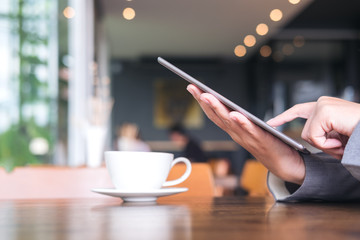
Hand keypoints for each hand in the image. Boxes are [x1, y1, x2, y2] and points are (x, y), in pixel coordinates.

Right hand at [187, 84, 304, 184]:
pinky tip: (235, 114)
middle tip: (193, 88)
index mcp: (234, 130)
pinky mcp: (261, 141)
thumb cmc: (270, 146)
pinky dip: (241, 123)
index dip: (202, 101)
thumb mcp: (252, 130)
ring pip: (228, 121)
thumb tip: (232, 107)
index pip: (215, 113)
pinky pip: (249, 131)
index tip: (192, 87)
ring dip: (217, 108)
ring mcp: (247, 138)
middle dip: (204, 101)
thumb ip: (243, 121)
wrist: (287, 166)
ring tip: (207, 96)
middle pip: (217, 115)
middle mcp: (237, 134)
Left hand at [267, 96, 359, 158]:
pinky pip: (315, 137)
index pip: (299, 110)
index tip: (270, 123)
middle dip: (321, 143)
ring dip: (327, 145)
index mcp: (325, 107)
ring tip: (343, 141)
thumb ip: (323, 133)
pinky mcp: (324, 113)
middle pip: (305, 131)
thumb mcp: (339, 134)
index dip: (284, 116)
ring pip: (309, 136)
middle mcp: (322, 103)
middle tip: (340, 143)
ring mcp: (322, 106)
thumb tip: (311, 139)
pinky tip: (341, 140)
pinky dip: (328, 144)